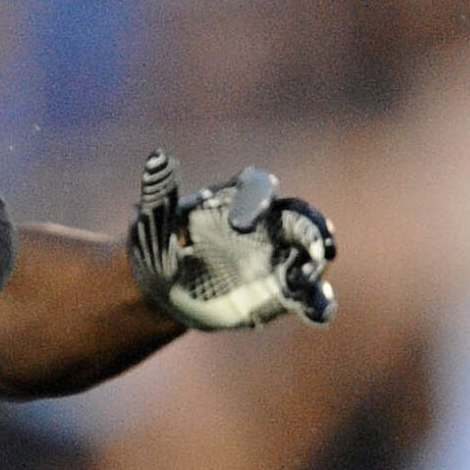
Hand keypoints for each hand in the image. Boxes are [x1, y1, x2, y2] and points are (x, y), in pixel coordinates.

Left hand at [128, 151, 335, 330]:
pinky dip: (318, 302)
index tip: (240, 224)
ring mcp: (278, 257)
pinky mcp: (282, 292)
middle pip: (300, 217)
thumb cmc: (156, 246)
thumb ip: (160, 192)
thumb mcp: (152, 222)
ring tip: (305, 278)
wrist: (162, 289)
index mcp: (236, 200)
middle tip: (308, 247)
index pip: (257, 186)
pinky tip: (316, 312)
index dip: (256, 198)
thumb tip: (157, 157)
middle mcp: (266, 224)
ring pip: (311, 253)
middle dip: (308, 229)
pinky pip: (308, 295)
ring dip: (316, 263)